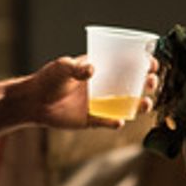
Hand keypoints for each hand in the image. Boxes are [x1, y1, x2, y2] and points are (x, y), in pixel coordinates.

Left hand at [30, 55, 158, 129]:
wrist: (34, 101)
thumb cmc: (48, 79)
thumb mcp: (62, 68)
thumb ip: (77, 68)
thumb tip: (92, 69)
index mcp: (101, 69)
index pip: (126, 64)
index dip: (142, 63)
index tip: (151, 63)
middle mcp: (104, 86)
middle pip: (133, 85)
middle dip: (147, 83)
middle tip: (151, 82)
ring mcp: (100, 103)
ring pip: (126, 105)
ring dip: (139, 105)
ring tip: (145, 103)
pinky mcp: (92, 120)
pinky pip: (108, 122)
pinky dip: (115, 122)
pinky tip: (118, 121)